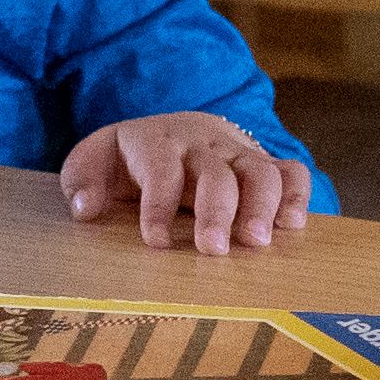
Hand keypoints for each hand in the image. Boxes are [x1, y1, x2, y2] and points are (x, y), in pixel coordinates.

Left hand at [63, 113, 309, 251]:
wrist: (172, 130)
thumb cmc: (129, 159)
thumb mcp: (95, 161)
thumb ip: (82, 180)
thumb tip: (85, 208)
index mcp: (157, 141)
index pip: (161, 167)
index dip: (159, 204)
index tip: (156, 242)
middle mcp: (202, 143)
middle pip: (216, 171)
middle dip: (217, 211)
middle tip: (215, 249)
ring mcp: (237, 152)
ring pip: (260, 169)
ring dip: (262, 206)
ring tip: (257, 242)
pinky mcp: (263, 163)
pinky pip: (290, 171)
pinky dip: (297, 195)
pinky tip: (292, 224)